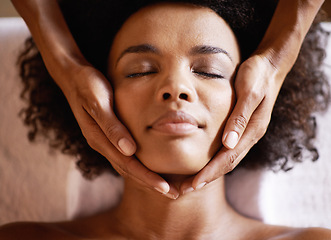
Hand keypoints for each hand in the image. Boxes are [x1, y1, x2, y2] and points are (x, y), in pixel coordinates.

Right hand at [58, 63, 177, 198]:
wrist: (72, 75)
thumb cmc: (87, 84)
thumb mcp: (98, 101)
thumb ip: (112, 126)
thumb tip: (129, 151)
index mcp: (100, 139)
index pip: (128, 165)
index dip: (147, 178)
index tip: (166, 189)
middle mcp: (102, 144)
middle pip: (128, 170)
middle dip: (150, 183)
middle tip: (174, 194)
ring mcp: (104, 140)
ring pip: (127, 165)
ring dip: (146, 177)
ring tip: (166, 186)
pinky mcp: (107, 134)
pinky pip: (125, 155)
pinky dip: (139, 164)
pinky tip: (149, 166)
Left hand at [180, 54, 283, 192]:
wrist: (270, 65)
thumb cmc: (257, 75)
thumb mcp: (249, 91)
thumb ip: (240, 117)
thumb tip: (228, 143)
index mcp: (253, 130)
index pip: (229, 158)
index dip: (211, 172)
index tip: (194, 184)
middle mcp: (250, 136)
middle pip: (227, 164)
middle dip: (207, 178)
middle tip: (185, 190)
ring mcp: (247, 133)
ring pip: (228, 159)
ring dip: (210, 172)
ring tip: (190, 182)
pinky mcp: (243, 128)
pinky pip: (228, 150)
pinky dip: (215, 160)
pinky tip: (203, 162)